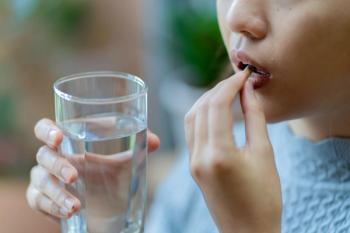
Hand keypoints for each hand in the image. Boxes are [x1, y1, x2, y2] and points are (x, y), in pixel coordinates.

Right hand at [26, 118, 159, 220]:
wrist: (106, 205)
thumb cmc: (110, 175)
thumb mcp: (125, 162)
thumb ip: (139, 147)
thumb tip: (154, 142)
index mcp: (68, 142)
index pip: (45, 129)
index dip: (47, 131)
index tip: (59, 138)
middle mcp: (53, 158)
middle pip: (43, 156)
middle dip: (57, 165)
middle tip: (74, 177)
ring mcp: (45, 179)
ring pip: (40, 182)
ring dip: (56, 193)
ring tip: (75, 206)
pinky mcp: (43, 200)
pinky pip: (38, 202)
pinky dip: (52, 208)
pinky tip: (68, 213)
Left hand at [184, 68, 281, 232]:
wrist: (247, 231)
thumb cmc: (263, 198)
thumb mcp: (264, 154)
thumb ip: (254, 118)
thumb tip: (248, 90)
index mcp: (218, 154)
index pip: (216, 105)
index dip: (230, 85)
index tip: (243, 74)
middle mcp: (198, 156)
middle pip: (200, 108)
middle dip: (218, 89)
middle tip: (237, 81)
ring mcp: (192, 161)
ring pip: (190, 117)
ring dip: (206, 100)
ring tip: (227, 92)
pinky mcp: (192, 166)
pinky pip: (190, 131)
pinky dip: (201, 115)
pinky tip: (215, 110)